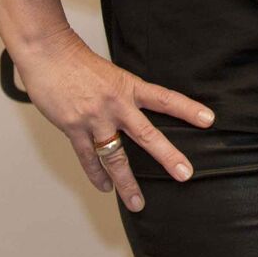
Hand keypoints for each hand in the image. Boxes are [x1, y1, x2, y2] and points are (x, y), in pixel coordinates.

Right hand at [11, 24, 213, 211]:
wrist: (49, 54)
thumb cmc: (79, 62)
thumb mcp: (111, 73)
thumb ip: (123, 94)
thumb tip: (133, 111)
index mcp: (129, 87)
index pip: (166, 99)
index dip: (188, 109)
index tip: (208, 120)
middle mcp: (116, 104)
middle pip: (147, 134)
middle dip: (167, 156)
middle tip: (185, 174)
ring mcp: (94, 118)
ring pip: (115, 156)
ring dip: (126, 182)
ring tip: (137, 202)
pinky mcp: (73, 128)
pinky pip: (87, 158)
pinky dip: (97, 174)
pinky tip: (106, 187)